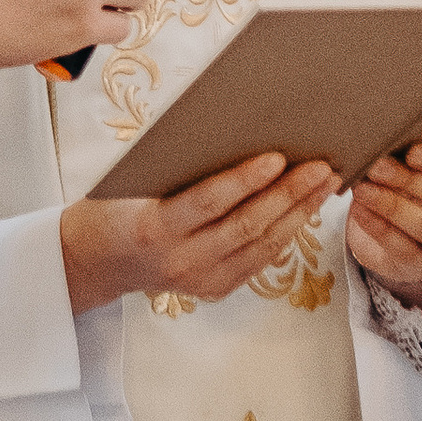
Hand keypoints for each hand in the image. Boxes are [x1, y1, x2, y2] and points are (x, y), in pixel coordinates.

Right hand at [62, 153, 334, 312]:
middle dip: (287, 196)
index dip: (244, 181)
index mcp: (153, 228)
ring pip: (260, 247)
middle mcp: (179, 261)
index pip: (207, 203)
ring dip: (297, 214)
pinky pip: (258, 261)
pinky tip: (304, 210)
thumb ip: (177, 165)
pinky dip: (284, 234)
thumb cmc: (114, 205)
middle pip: (245, 227)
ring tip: (325, 184)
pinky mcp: (215, 289)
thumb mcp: (133, 179)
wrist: (95, 259)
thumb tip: (237, 131)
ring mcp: (200, 281)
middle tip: (321, 167)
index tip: (277, 157)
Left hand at [345, 141, 421, 324]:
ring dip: (392, 204)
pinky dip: (379, 227)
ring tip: (363, 187)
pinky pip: (404, 248)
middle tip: (376, 165)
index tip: (412, 152)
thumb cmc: (421, 184)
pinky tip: (360, 210)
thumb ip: (421, 150)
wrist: (407, 232)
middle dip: (409, 179)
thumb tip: (390, 134)